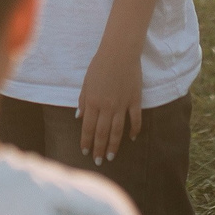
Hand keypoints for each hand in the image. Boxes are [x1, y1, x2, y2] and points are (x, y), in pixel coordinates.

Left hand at [76, 44, 144, 164]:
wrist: (120, 52)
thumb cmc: (100, 65)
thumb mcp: (86, 83)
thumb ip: (83, 101)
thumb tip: (79, 118)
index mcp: (93, 102)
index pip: (88, 127)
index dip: (86, 141)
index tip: (85, 152)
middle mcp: (107, 106)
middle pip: (102, 133)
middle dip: (99, 149)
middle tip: (98, 161)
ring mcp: (122, 104)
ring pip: (118, 130)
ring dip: (114, 145)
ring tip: (111, 157)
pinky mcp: (135, 100)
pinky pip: (135, 119)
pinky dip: (134, 130)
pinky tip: (132, 138)